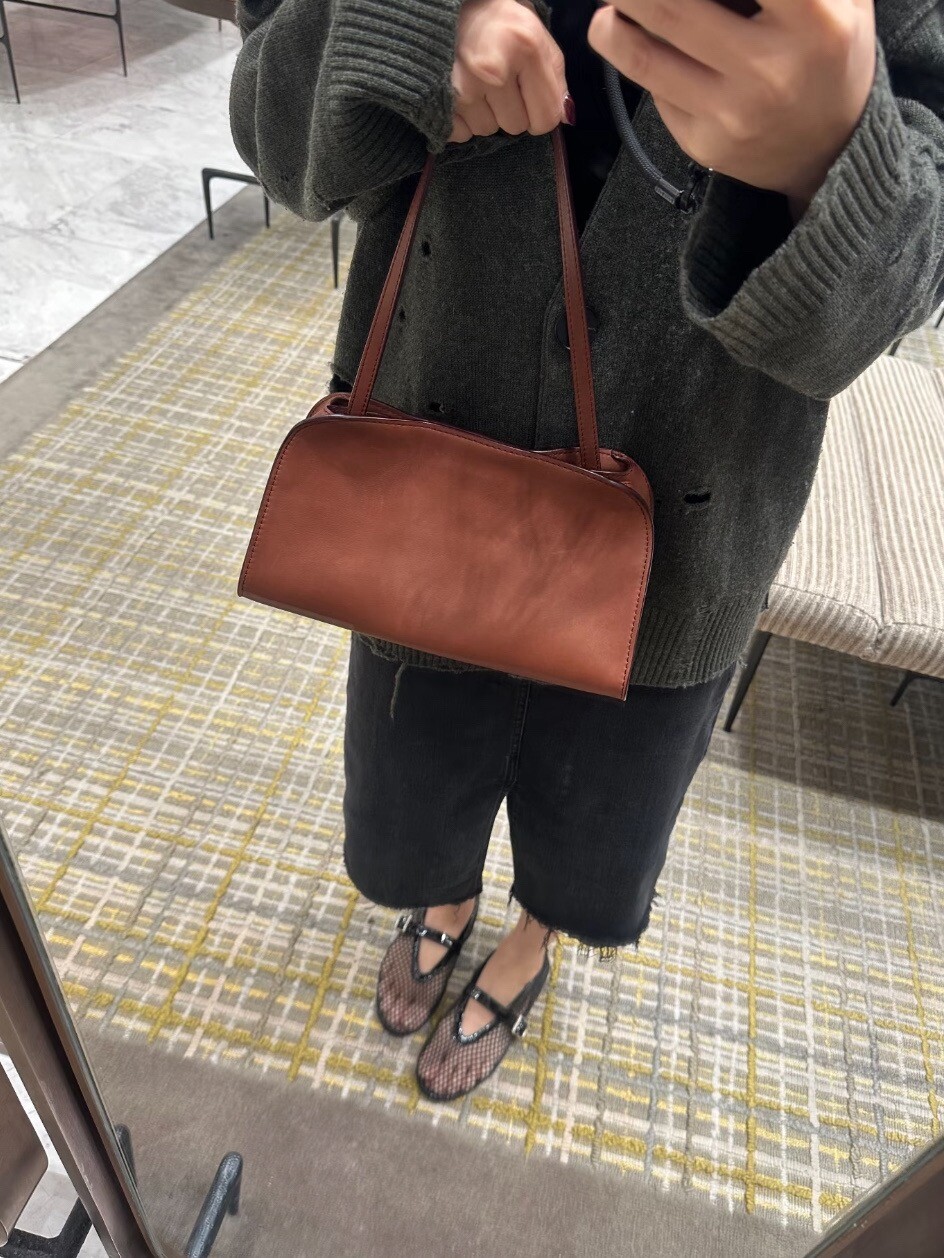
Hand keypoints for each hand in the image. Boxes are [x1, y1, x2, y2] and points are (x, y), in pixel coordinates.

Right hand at [450, 0, 568, 142]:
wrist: (448, 5)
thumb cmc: (499, 22)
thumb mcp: (537, 37)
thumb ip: (556, 78)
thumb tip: (566, 117)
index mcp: (526, 48)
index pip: (546, 119)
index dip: (540, 112)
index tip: (528, 95)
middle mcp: (494, 70)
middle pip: (515, 127)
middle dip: (510, 110)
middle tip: (497, 81)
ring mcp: (463, 86)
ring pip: (486, 130)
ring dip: (484, 113)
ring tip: (476, 82)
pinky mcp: (439, 99)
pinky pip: (461, 133)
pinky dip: (461, 120)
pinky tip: (459, 93)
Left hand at [587, 0, 876, 203]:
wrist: (829, 152)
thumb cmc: (829, 55)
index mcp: (815, 21)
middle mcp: (770, 70)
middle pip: (672, 5)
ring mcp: (731, 113)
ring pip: (643, 55)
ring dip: (611, 22)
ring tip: (608, 5)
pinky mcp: (703, 142)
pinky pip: (655, 89)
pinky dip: (634, 56)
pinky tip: (632, 38)